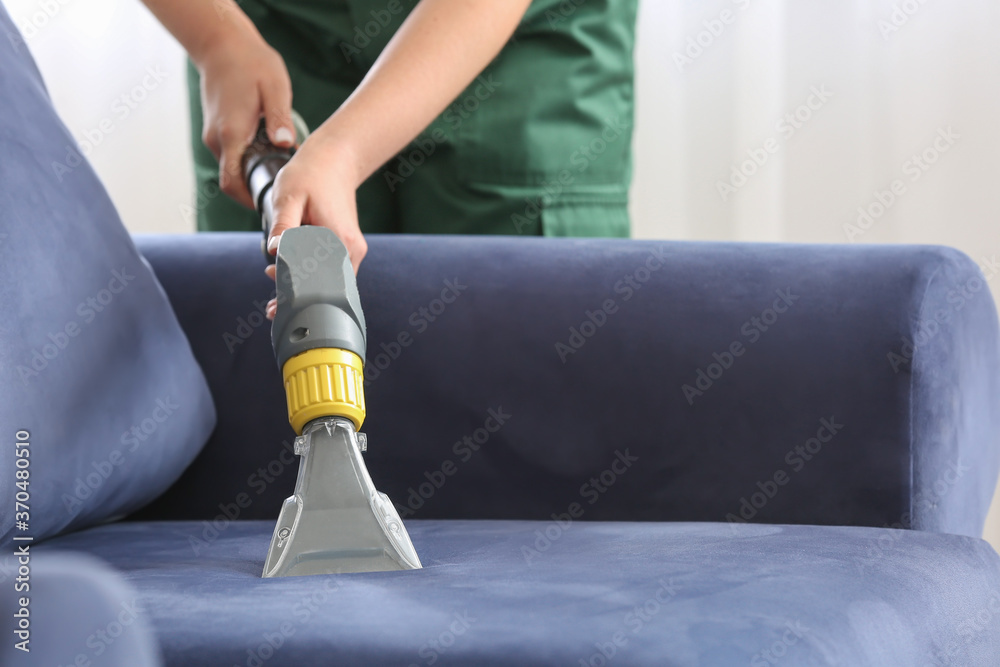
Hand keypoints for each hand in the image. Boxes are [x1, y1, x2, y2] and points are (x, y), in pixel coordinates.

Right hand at [195, 30, 293, 207]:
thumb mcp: (274, 87)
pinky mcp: (217, 132)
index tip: (272, 206)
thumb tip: (287, 144)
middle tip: (285, 195)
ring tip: (281, 176)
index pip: (232, 182)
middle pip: (232, 181)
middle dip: (255, 192)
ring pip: (232, 169)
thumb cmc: (251, 63)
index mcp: (232, 133)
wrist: (222, 44)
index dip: (249, 200)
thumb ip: (280, 118)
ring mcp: (214, 136)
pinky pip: (231, 157)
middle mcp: (217, 139)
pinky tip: (270, 157)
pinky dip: (247, 163)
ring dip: (252, 176)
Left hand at [262, 131, 367, 319]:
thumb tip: (276, 254)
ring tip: (277, 303)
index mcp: (340, 241)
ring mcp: (351, 252)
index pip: (319, 281)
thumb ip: (283, 226)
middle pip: (326, 288)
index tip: (276, 301)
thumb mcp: (289, 197)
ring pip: (329, 283)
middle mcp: (351, 251)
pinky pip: (330, 274)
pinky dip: (312, 281)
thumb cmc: (310, 174)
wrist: (334, 159)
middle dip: (299, 300)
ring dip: (305, 292)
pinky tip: (293, 286)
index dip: (296, 294)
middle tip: (272, 310)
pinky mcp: (346, 250)